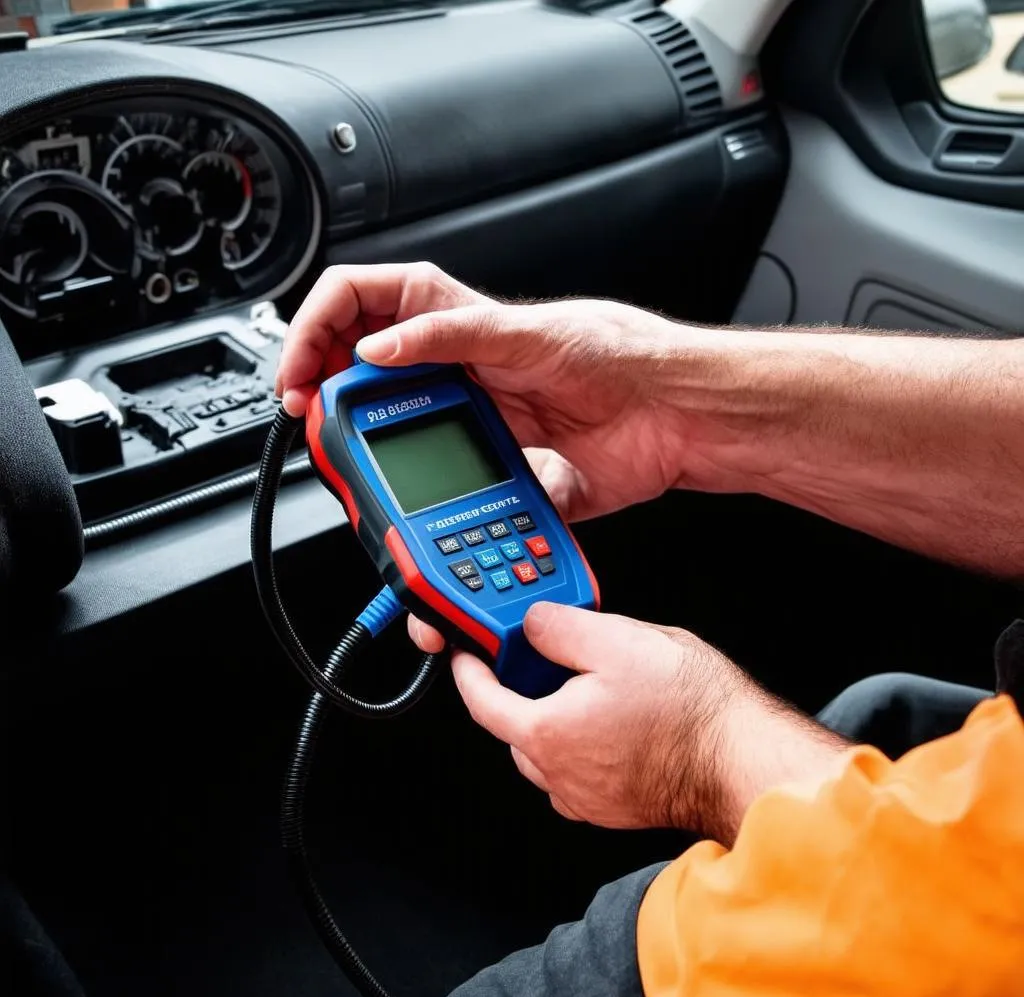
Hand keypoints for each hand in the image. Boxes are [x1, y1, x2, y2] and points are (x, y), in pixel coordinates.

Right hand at [278, 262, 698, 524]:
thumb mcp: (532, 334)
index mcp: (457, 325)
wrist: (674, 419)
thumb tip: (378, 347)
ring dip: (370, 465)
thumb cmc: (621, 357)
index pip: (363, 306)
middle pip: (365, 379)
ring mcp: (473, 426)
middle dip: (328, 399)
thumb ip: (453, 335)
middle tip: (314, 425)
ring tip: (357, 480)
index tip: (301, 371)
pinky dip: (422, 513)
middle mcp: (457, 375)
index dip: (319, 330)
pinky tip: (414, 521)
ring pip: (397, 442)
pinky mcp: (497, 473)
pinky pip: (445, 494)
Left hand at [447, 602, 753, 835]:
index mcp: (547, 734)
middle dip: (519, 693)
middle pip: (514, 729)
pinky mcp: (617, 807)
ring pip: (547, 754)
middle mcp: (560, 774)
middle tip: (541, 658)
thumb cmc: (690, 710)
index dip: (469, 672)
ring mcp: (589, 797)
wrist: (742, 758)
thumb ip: (558, 628)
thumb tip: (532, 624)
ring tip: (587, 686)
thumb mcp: (616, 640)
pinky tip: (612, 721)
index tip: (467, 654)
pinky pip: (579, 773)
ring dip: (552, 721)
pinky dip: (580, 746)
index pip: (483, 703)